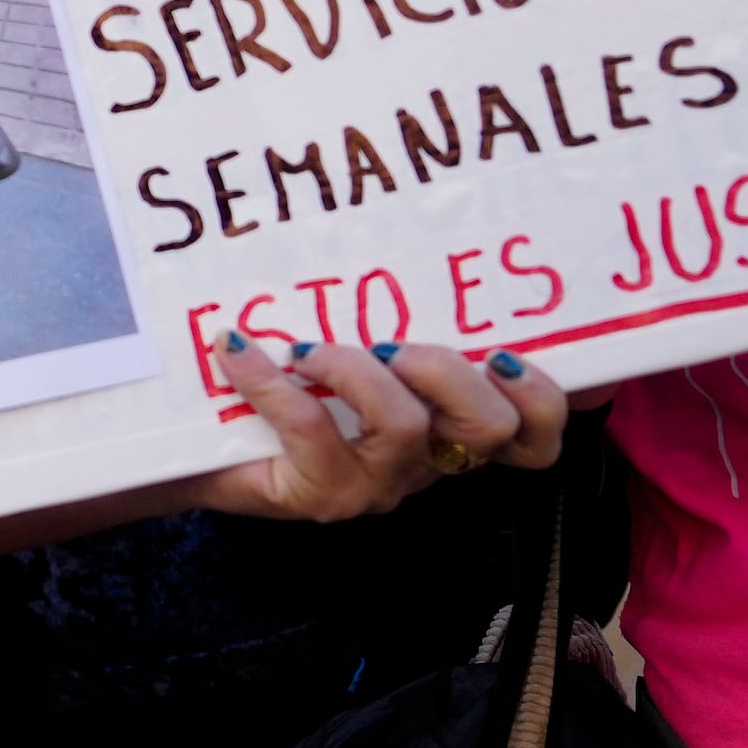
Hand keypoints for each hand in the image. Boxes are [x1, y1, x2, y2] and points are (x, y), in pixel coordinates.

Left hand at [195, 336, 566, 520]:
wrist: (199, 456)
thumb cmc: (282, 389)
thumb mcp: (347, 349)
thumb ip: (388, 320)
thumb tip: (401, 251)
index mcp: (449, 428)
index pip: (533, 434)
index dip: (548, 399)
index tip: (514, 347)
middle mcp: (427, 462)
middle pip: (492, 427)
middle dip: (450, 371)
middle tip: (393, 344)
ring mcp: (377, 484)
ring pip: (409, 428)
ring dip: (360, 373)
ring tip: (309, 350)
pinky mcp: (320, 496)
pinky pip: (312, 430)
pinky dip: (271, 382)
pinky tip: (239, 350)